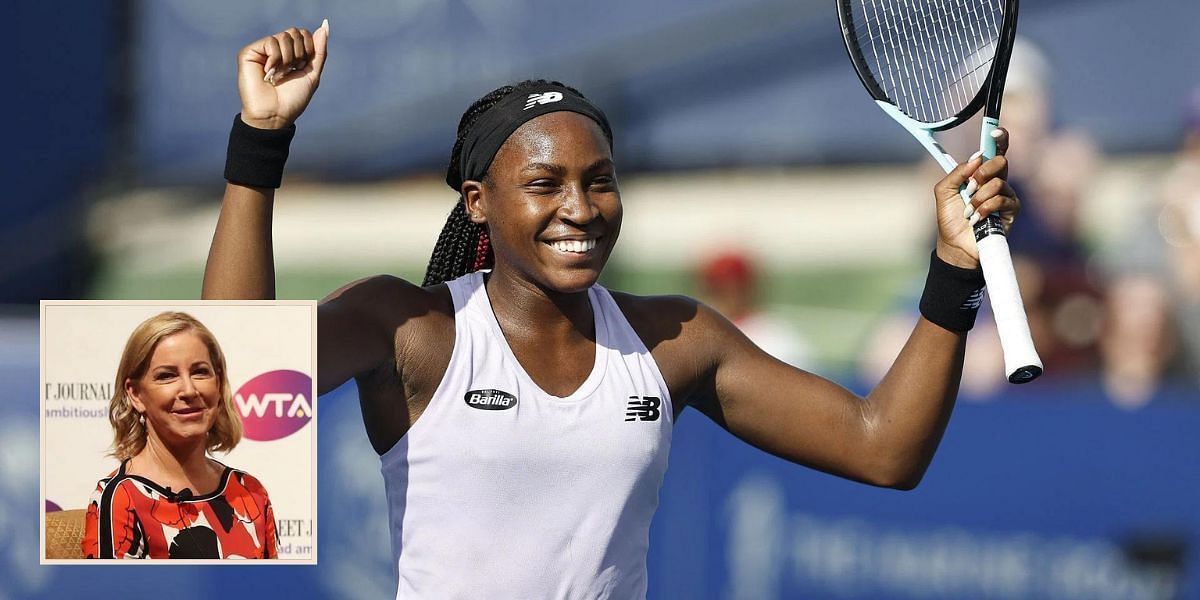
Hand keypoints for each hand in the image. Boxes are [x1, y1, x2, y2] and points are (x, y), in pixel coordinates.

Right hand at [237, 20, 328, 129]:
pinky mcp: (249, 52)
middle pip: (295, 32)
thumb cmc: (293, 99)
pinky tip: (268, 72)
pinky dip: (275, 59)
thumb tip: (325, 25)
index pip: (305, 34)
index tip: (302, 67)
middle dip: (299, 54)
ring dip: (288, 59)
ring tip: (279, 75)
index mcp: (291, 54)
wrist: (275, 114)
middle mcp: (276, 50)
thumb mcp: (312, 74)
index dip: (309, 49)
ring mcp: (262, 50)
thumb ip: (319, 51)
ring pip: (284, 36)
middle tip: (290, 71)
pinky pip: (271, 42)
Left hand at [933, 127, 1020, 268]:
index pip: (994, 152)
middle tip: (971, 186)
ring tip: (969, 211)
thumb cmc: (950, 219)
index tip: (995, 131)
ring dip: (979, 197)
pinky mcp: (1011, 210)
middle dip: (983, 171)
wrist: (955, 245)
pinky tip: (977, 218)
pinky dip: (986, 208)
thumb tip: (977, 156)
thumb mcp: (944, 191)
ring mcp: (1005, 195)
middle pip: (1001, 161)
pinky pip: (1002, 200)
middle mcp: (995, 181)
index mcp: (980, 174)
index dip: (998, 139)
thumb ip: (957, 172)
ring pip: (998, 182)